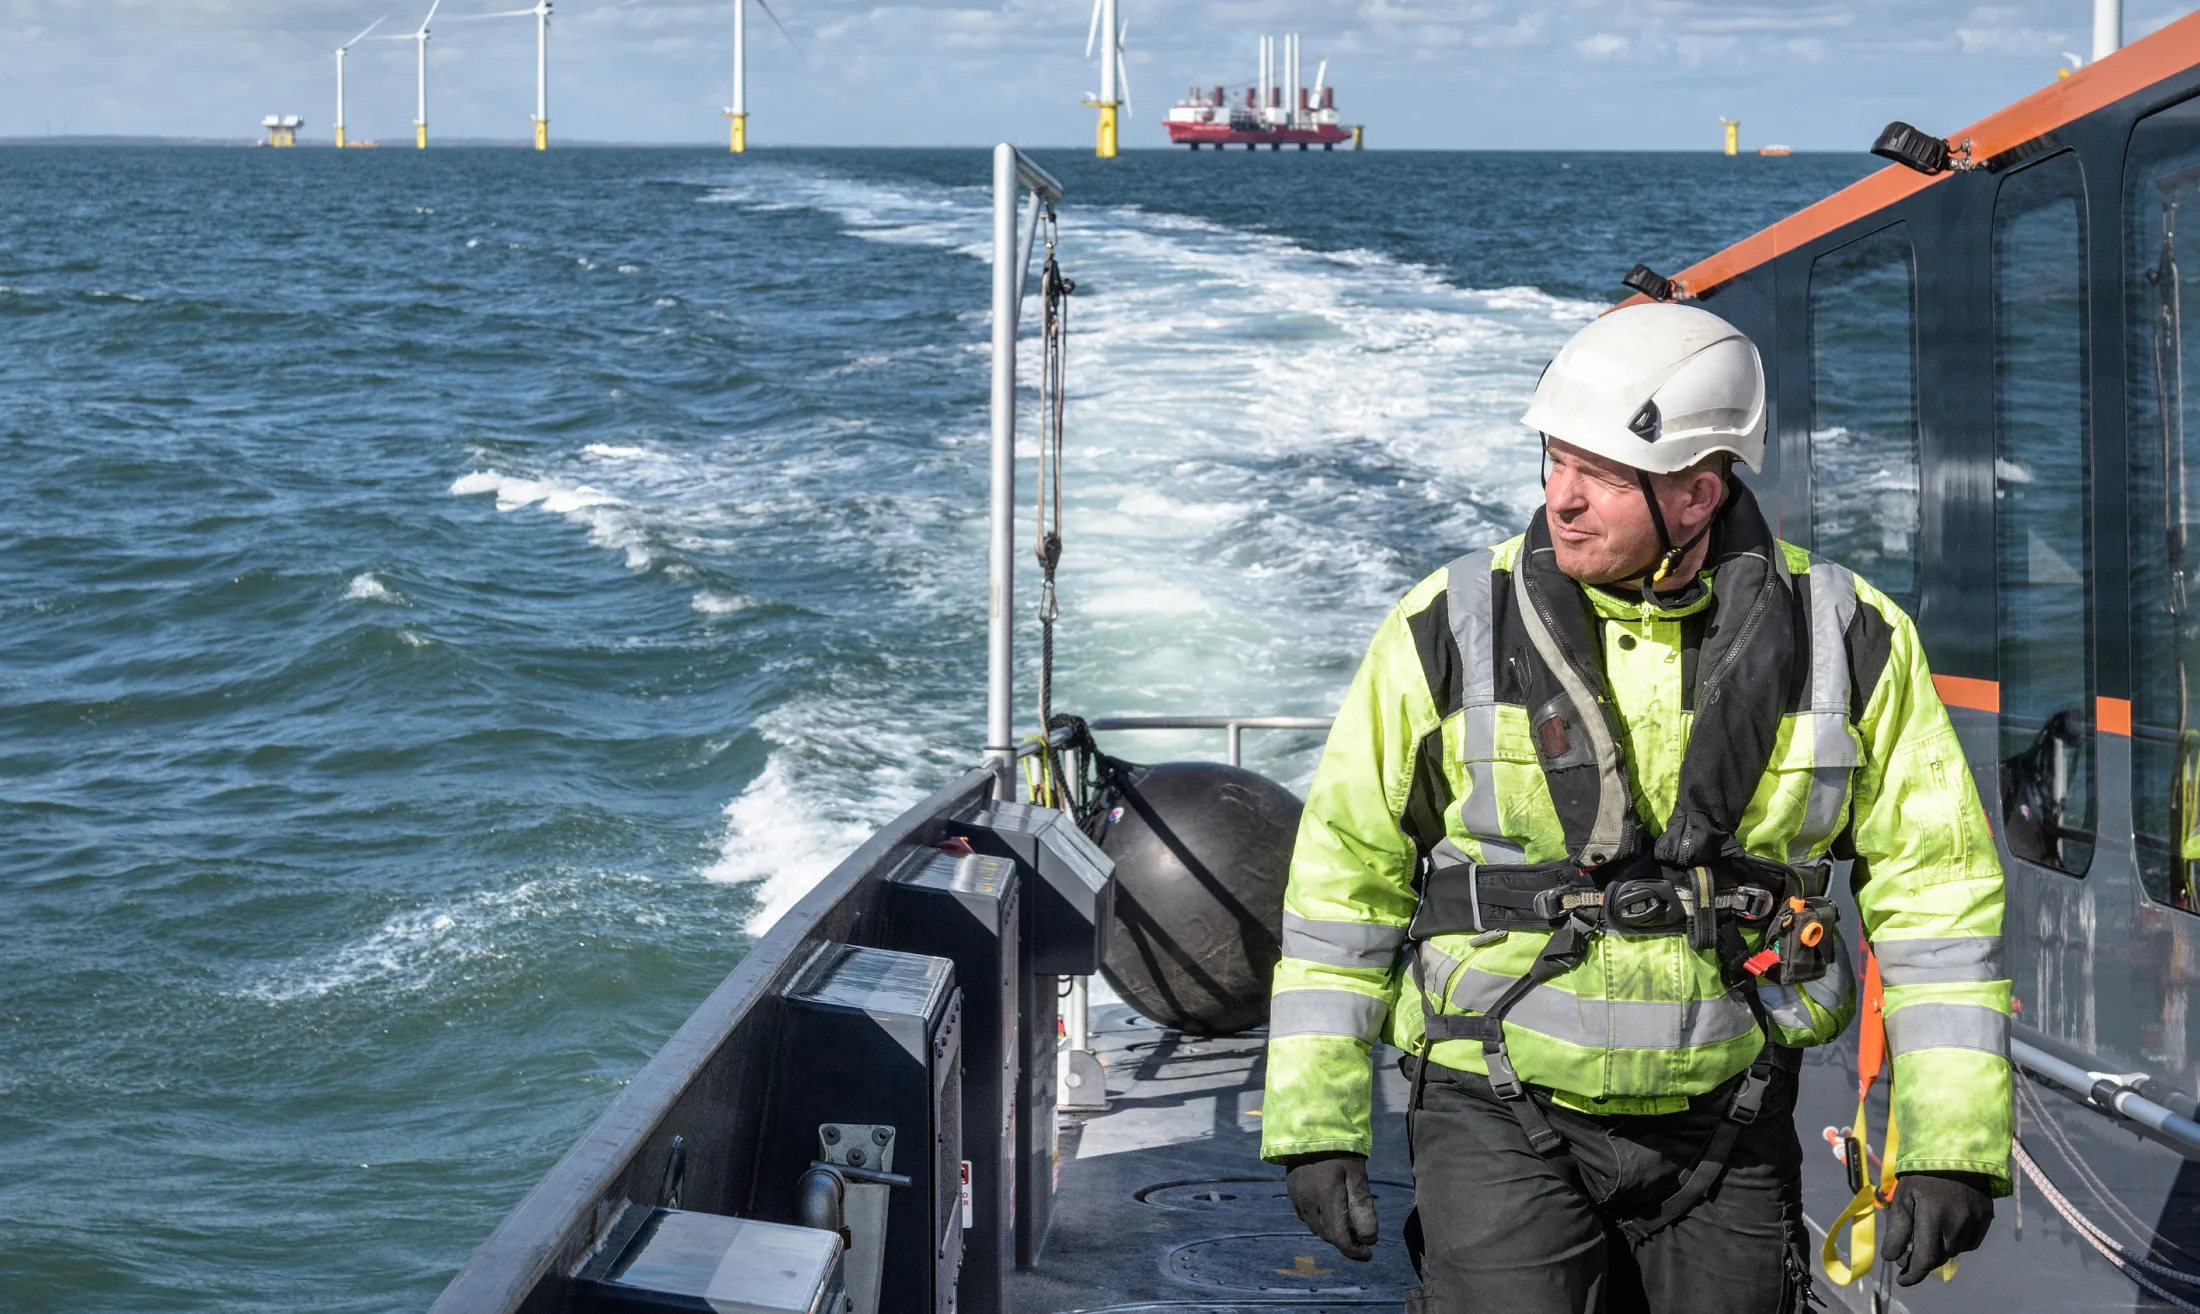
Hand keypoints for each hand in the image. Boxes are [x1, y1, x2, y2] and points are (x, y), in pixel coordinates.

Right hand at [1282, 1152, 1377, 1260]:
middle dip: (1346, 1242)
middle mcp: (1308, 1204)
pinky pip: (1306, 1217)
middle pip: (1328, 1236)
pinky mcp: (1291, 1192)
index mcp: (1326, 1199)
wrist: (1310, 1127)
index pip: (1339, 1239)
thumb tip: (1369, 1238)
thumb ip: (1363, 1206)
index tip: (1369, 1253)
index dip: (1355, 1251)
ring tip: (1349, 1226)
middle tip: (1363, 1238)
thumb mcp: (1357, 1173)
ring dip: (1333, 1233)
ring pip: (1316, 1228)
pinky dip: (1320, 1222)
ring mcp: (1297, 1199)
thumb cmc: (1339, 1149)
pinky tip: (1330, 1213)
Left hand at [1881, 1170, 1994, 1285]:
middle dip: (1921, 1262)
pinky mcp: (1986, 1219)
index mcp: (1933, 1216)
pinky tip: (1945, 1230)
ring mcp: (1975, 1222)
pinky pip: (1969, 1243)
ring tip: (1924, 1238)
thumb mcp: (1904, 1196)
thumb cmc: (1923, 1173)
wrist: (1957, 1151)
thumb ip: (1898, 1227)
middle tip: (1907, 1256)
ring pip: (1954, 1251)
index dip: (1912, 1274)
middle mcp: (1958, 1224)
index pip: (1925, 1259)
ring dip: (1937, 1251)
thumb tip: (1892, 1257)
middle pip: (1939, 1258)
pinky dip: (1955, 1243)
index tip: (1902, 1279)